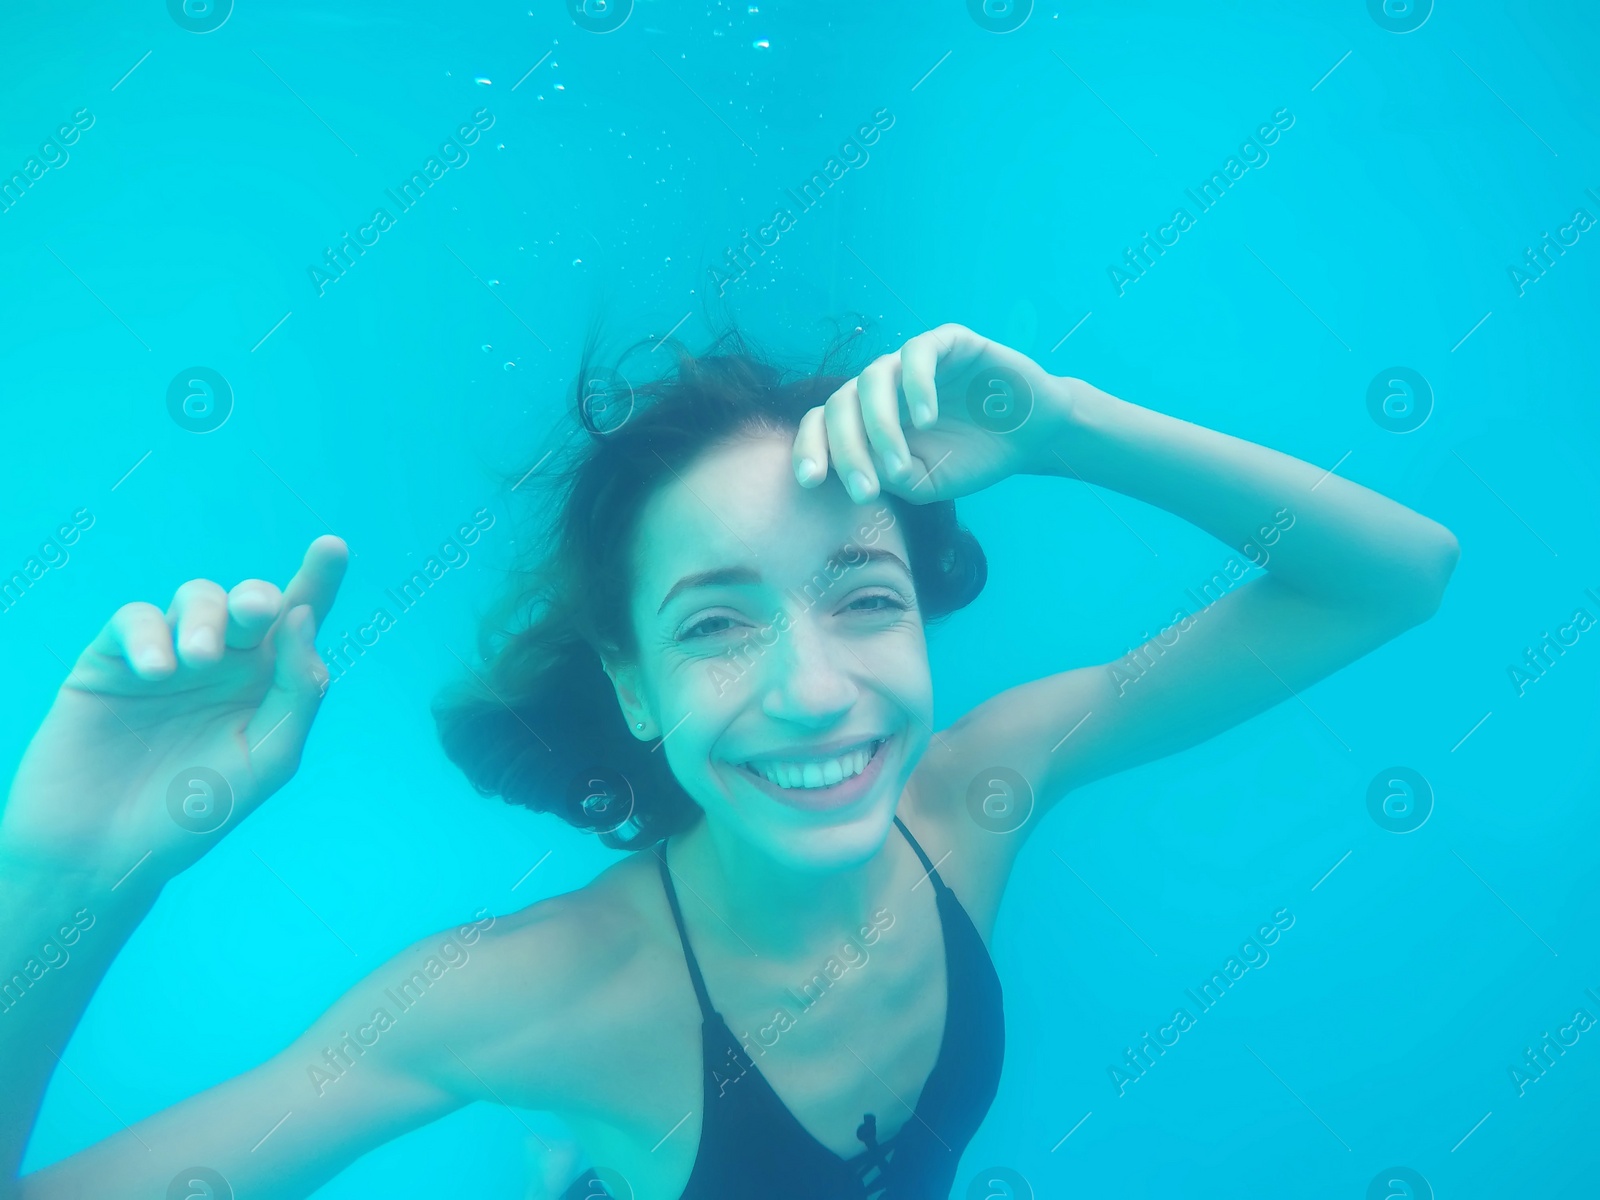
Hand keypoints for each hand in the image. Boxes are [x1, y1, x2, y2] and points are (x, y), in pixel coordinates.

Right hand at [0, 536, 347, 882]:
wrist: (104, 851)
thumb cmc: (193, 813)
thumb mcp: (268, 757)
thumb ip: (298, 689)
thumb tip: (302, 614)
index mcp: (268, 684)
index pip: (300, 621)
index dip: (319, 579)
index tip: (334, 545)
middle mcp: (224, 663)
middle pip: (250, 601)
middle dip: (255, 599)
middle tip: (255, 614)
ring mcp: (167, 657)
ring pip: (196, 597)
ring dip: (204, 617)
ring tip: (195, 662)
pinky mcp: (111, 661)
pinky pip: (135, 619)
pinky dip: (150, 633)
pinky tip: (156, 670)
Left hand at [791, 323, 1072, 503]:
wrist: (1032, 437)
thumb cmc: (973, 458)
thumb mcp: (926, 482)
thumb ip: (890, 477)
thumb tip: (856, 469)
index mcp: (868, 417)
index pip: (823, 423)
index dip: (810, 447)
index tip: (810, 481)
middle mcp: (884, 385)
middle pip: (841, 404)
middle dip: (846, 451)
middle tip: (865, 490)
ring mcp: (913, 362)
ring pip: (872, 378)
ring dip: (879, 427)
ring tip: (898, 464)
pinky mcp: (949, 342)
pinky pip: (917, 353)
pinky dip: (915, 386)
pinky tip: (925, 419)